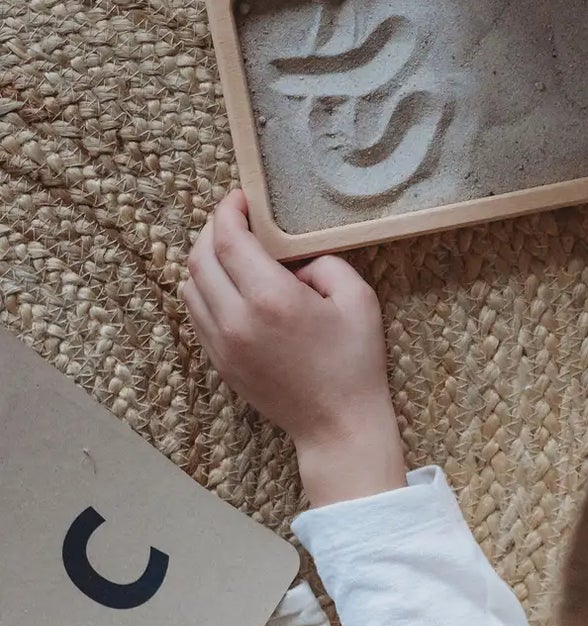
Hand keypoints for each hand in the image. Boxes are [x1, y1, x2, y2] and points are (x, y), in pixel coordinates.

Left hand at [183, 189, 407, 506]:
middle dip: (212, 230)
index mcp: (272, 299)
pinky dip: (205, 290)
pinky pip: (196, 313)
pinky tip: (230, 288)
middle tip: (235, 221)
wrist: (338, 426)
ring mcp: (222, 343)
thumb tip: (297, 261)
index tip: (240, 200)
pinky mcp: (220, 361)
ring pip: (189, 285)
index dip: (228, 211)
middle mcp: (237, 319)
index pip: (228, 239)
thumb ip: (326, 264)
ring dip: (205, 261)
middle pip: (199, 257)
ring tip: (231, 254)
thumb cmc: (355, 364)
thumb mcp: (360, 300)